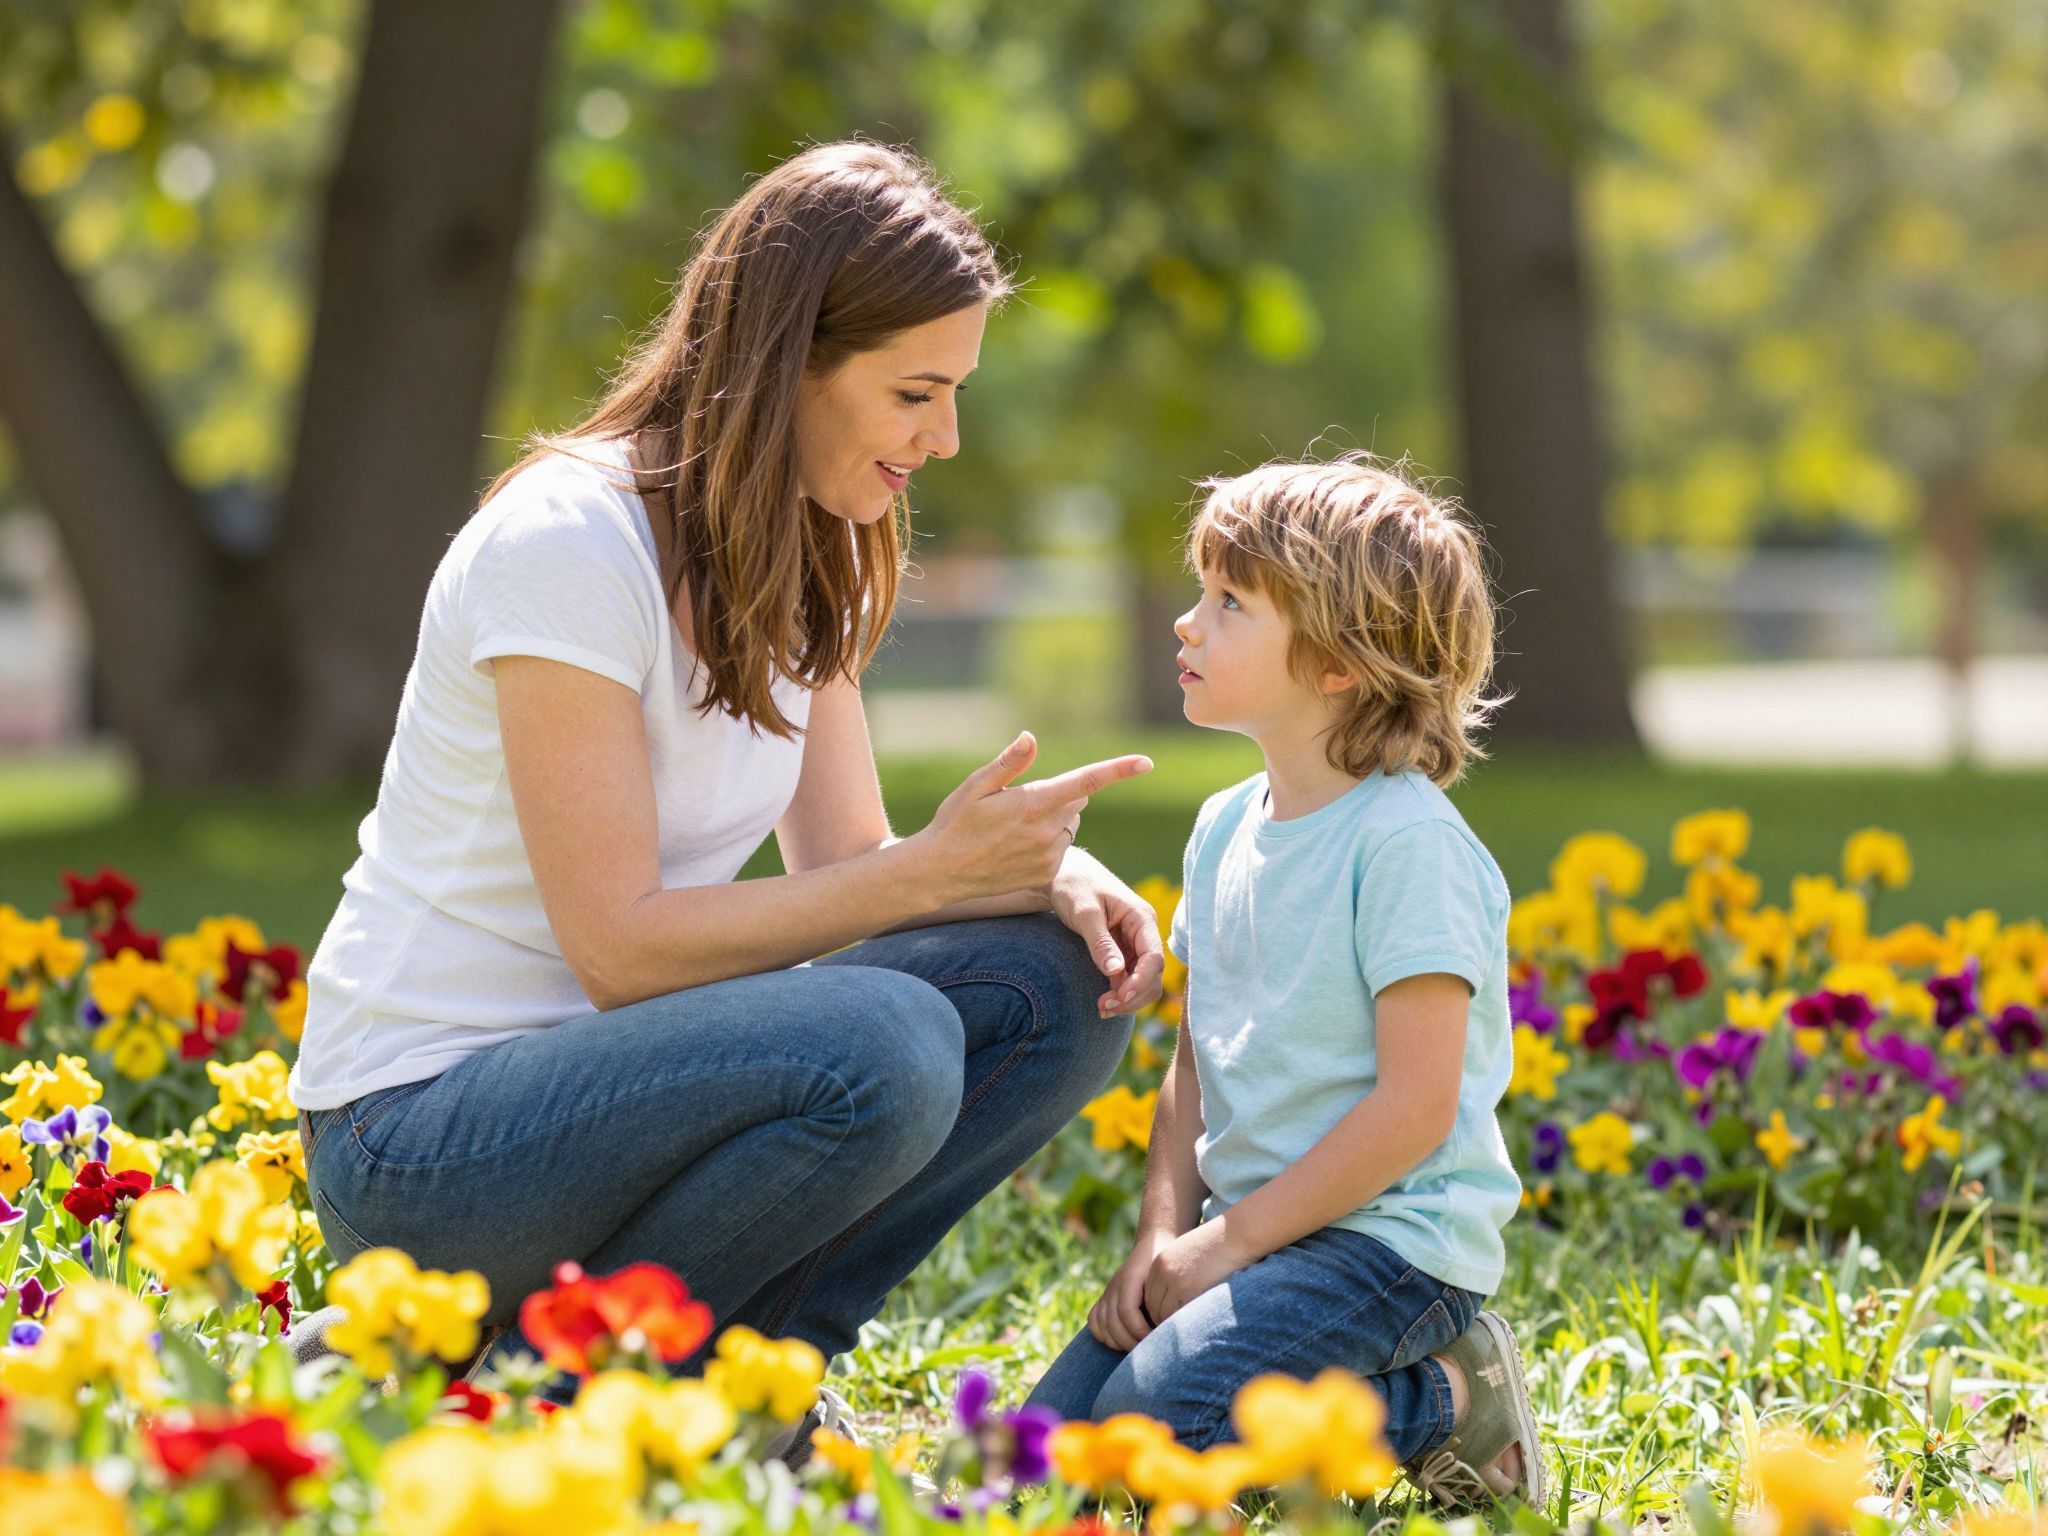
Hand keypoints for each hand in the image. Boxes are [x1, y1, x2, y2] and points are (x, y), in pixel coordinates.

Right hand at [917, 732, 1151, 903]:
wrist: (941, 872)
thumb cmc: (954, 823)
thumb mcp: (975, 786)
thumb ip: (1008, 764)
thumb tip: (1030, 737)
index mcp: (1033, 803)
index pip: (1086, 781)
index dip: (1119, 770)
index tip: (1146, 762)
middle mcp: (1047, 831)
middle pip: (1077, 801)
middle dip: (1060, 795)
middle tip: (1021, 803)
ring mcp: (1048, 856)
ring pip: (1069, 826)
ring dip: (1053, 820)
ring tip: (1012, 829)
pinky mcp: (1046, 875)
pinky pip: (1061, 849)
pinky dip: (1047, 844)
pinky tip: (1015, 848)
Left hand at [1050, 852, 1166, 1017]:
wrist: (1062, 874)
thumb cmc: (1074, 886)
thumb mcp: (1085, 913)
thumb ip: (1100, 942)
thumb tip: (1115, 972)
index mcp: (1141, 918)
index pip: (1154, 958)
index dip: (1140, 982)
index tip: (1119, 997)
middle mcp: (1143, 932)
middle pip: (1153, 975)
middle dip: (1133, 995)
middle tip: (1104, 1007)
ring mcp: (1134, 943)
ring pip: (1143, 981)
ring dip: (1127, 999)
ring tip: (1102, 1009)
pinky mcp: (1122, 951)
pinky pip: (1129, 978)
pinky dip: (1120, 993)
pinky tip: (1104, 1004)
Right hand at [1088, 1228, 1175, 1351]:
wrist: (1155, 1244)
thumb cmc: (1169, 1262)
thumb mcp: (1171, 1275)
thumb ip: (1169, 1296)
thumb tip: (1172, 1323)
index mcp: (1130, 1278)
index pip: (1127, 1311)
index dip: (1140, 1330)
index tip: (1156, 1339)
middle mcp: (1114, 1286)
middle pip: (1113, 1323)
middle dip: (1131, 1342)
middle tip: (1150, 1352)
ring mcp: (1107, 1292)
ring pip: (1102, 1325)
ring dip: (1119, 1342)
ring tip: (1138, 1349)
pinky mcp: (1104, 1298)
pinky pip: (1094, 1321)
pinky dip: (1104, 1336)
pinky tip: (1121, 1341)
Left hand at [1142, 1220, 1253, 1327]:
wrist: (1236, 1234)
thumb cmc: (1219, 1246)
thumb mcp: (1190, 1255)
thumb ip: (1179, 1274)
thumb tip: (1179, 1299)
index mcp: (1160, 1261)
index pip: (1151, 1295)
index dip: (1160, 1310)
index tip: (1172, 1319)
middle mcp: (1162, 1271)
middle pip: (1153, 1306)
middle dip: (1164, 1320)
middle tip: (1179, 1332)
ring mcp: (1173, 1280)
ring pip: (1163, 1314)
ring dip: (1173, 1325)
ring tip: (1188, 1331)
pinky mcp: (1188, 1289)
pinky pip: (1179, 1315)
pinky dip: (1185, 1324)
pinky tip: (1196, 1325)